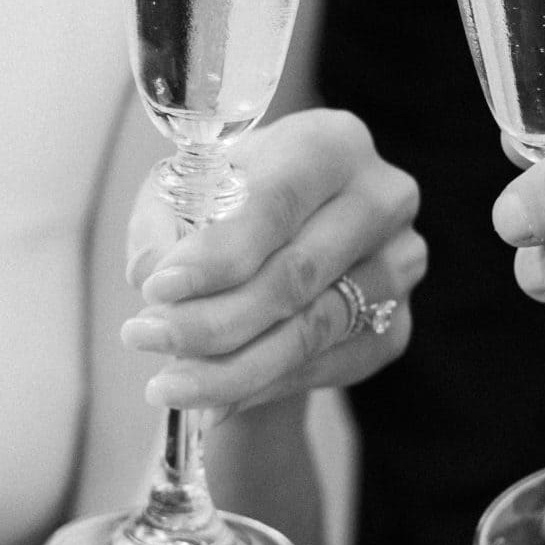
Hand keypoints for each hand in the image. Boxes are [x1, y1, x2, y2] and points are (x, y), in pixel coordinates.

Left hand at [123, 109, 424, 415]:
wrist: (285, 237)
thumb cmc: (231, 199)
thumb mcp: (184, 190)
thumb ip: (164, 223)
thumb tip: (152, 273)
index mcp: (332, 143)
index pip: (277, 203)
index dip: (217, 253)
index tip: (158, 290)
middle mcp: (382, 198)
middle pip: (296, 274)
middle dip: (212, 320)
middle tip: (145, 341)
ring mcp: (398, 264)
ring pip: (312, 332)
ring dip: (232, 368)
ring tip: (168, 385)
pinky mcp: (397, 324)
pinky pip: (326, 367)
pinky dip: (264, 387)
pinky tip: (214, 401)